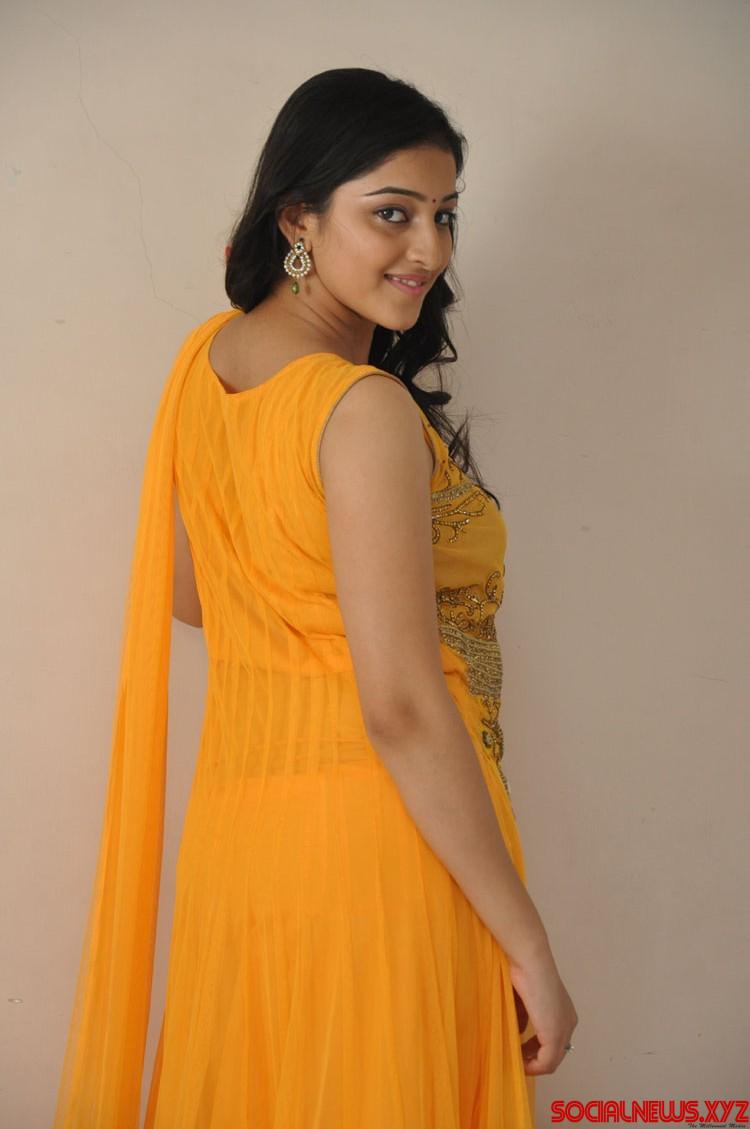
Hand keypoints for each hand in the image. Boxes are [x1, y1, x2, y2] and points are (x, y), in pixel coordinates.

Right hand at [509, 949, 577, 1075]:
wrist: (531, 962)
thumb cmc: (524, 973)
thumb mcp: (523, 999)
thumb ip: (522, 1017)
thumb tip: (518, 1032)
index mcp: (563, 1012)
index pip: (554, 1039)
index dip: (536, 1048)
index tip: (518, 1048)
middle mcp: (568, 1022)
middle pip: (554, 1052)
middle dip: (534, 1058)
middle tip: (516, 1057)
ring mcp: (563, 1030)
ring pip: (552, 1060)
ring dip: (533, 1064)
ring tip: (517, 1061)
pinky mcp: (555, 1036)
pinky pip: (547, 1063)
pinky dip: (533, 1067)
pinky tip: (520, 1063)